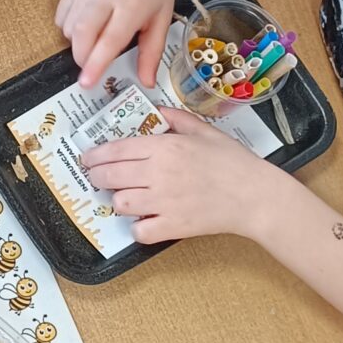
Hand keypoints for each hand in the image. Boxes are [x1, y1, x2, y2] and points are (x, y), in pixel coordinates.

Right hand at [55, 0, 181, 86]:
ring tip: (92, 41)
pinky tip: (83, 26)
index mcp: (131, 6)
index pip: (108, 41)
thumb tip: (146, 82)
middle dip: (81, 56)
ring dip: (75, 42)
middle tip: (91, 64)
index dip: (95, 64)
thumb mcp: (161, 17)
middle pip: (80, 34)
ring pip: (68, 25)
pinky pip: (61, 13)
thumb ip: (152, 52)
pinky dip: (67, 27)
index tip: (86, 82)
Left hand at [80, 104, 275, 241]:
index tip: (87, 158)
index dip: (95, 155)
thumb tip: (156, 111)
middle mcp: (159, 174)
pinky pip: (139, 231)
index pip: (116, 150)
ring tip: (126, 197)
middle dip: (96, 176)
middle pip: (109, 176)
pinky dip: (138, 228)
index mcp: (166, 147)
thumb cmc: (233, 162)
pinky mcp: (173, 227)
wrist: (255, 196)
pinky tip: (145, 220)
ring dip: (118, 200)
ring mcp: (164, 202)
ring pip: (120, 203)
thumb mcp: (205, 131)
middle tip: (97, 177)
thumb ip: (177, 118)